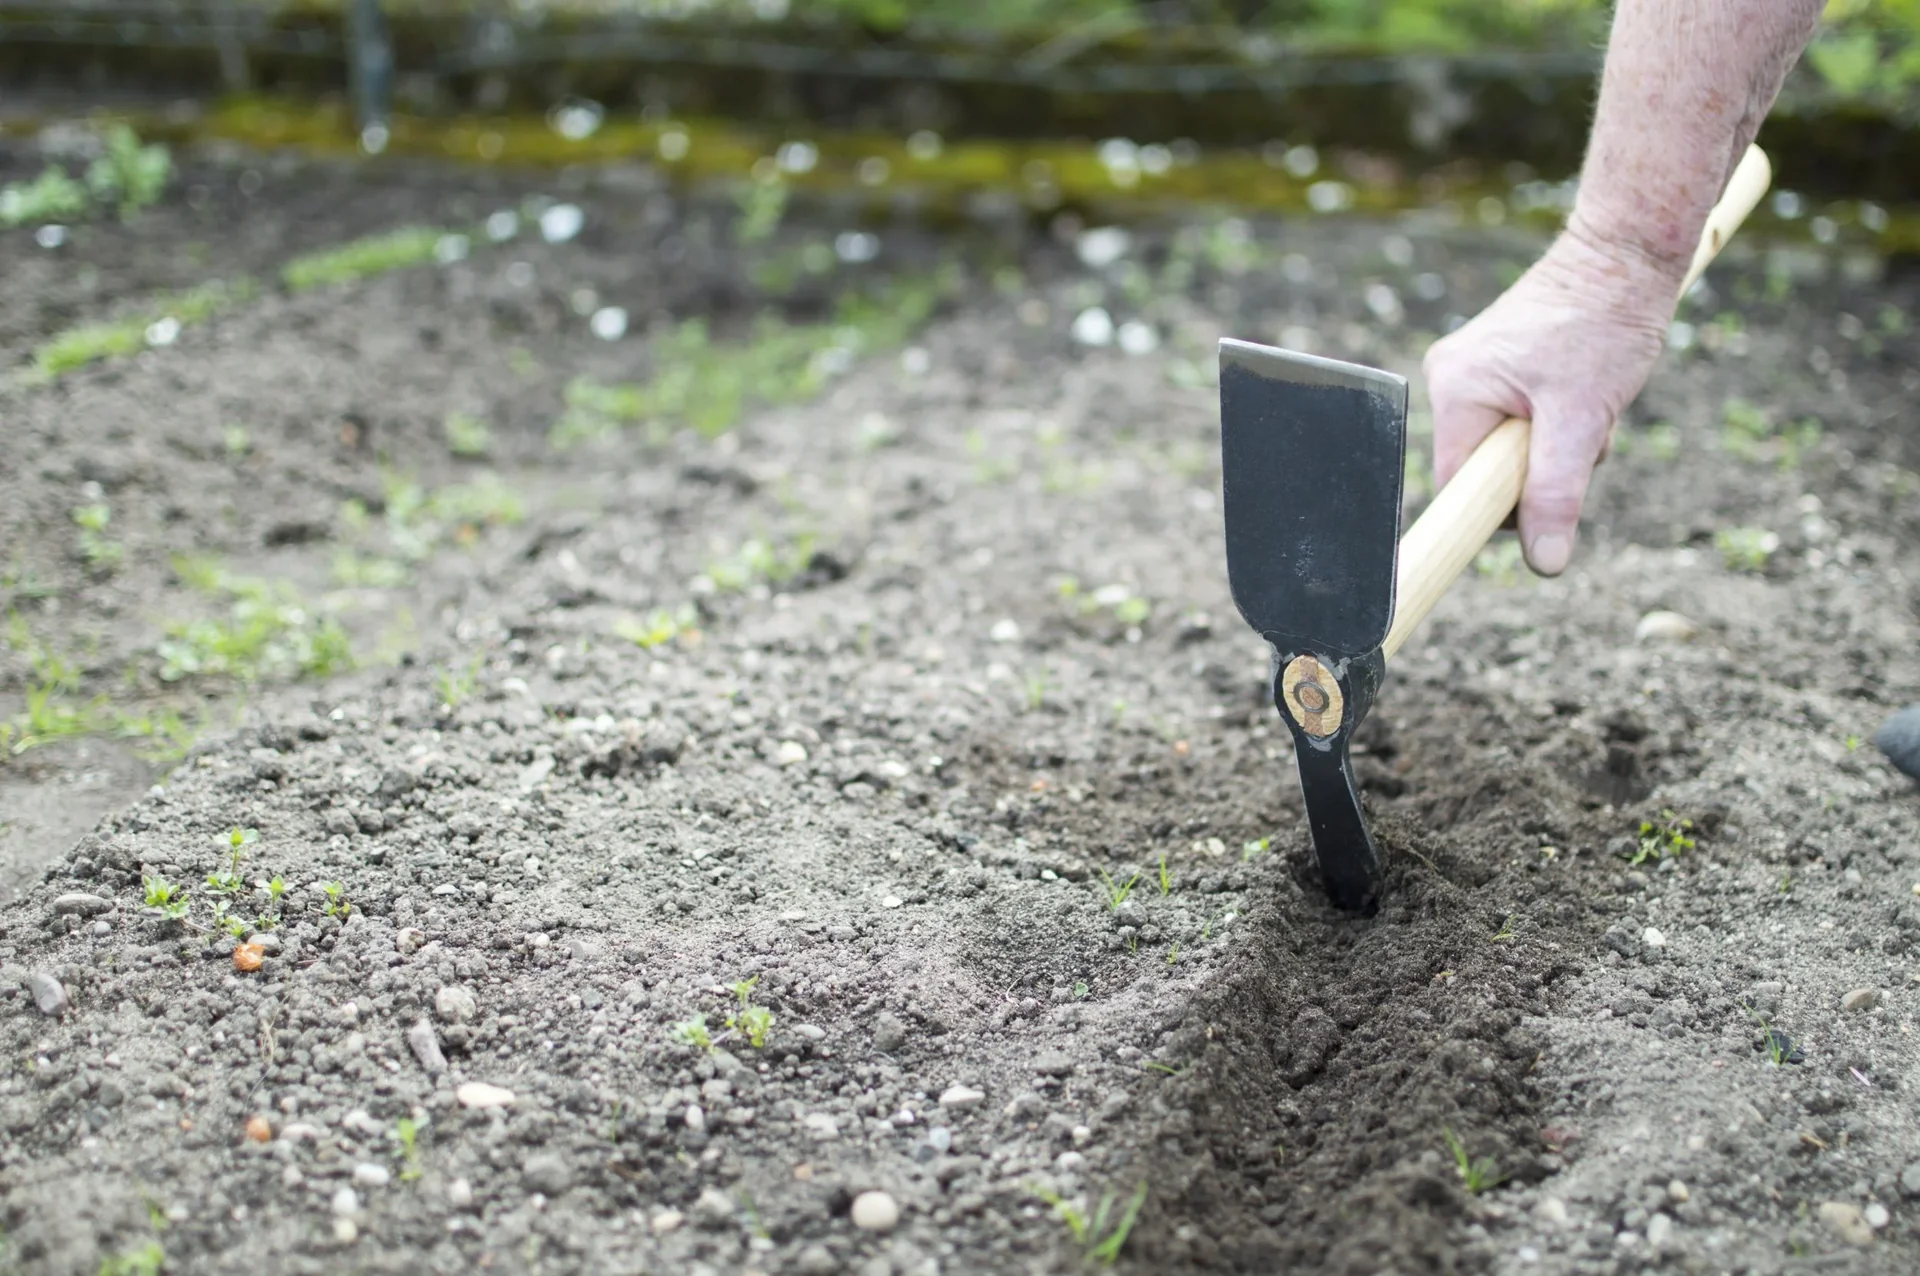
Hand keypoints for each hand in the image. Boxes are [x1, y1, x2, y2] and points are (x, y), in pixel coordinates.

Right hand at [1421, 228, 1683, 575]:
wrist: (1625, 256)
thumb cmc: (1604, 326)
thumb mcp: (1582, 420)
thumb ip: (1556, 493)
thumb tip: (1544, 563)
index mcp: (1457, 391)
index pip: (1457, 486)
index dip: (1496, 509)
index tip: (1534, 515)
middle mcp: (1450, 380)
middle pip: (1483, 471)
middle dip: (1538, 470)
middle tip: (1583, 434)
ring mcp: (1470, 372)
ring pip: (1506, 450)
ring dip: (1555, 448)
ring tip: (1590, 405)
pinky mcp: (1494, 367)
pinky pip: (1517, 424)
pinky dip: (1555, 425)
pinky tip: (1582, 394)